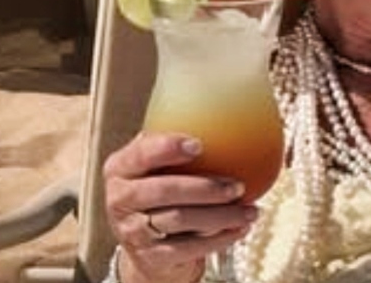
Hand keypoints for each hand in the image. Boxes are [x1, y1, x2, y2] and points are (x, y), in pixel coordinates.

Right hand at [102, 132, 256, 282]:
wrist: (145, 248)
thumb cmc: (159, 192)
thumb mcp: (157, 166)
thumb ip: (175, 143)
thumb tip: (226, 112)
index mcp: (120, 168)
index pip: (140, 154)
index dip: (167, 148)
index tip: (199, 144)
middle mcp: (120, 199)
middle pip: (163, 191)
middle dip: (205, 188)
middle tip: (238, 186)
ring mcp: (133, 231)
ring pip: (181, 221)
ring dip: (221, 215)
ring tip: (251, 210)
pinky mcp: (151, 258)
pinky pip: (190, 248)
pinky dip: (220, 239)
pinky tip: (241, 228)